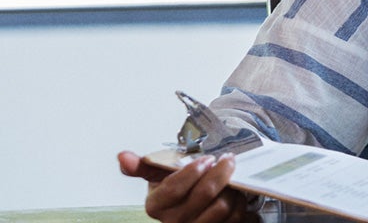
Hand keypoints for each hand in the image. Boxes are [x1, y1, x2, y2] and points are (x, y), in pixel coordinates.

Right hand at [118, 150, 255, 221]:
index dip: (193, 171)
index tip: (207, 158)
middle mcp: (174, 222)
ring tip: (232, 178)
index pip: (175, 188)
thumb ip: (143, 165)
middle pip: (204, 194)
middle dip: (220, 173)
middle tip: (228, 160)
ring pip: (222, 207)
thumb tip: (123, 156)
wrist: (193, 207)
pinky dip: (240, 203)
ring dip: (232, 188)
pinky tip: (236, 194)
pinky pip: (235, 218)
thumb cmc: (178, 188)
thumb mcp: (159, 175)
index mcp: (156, 206)